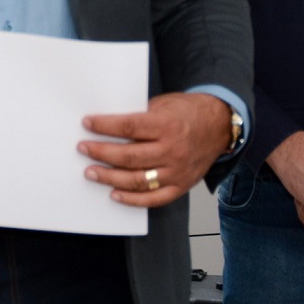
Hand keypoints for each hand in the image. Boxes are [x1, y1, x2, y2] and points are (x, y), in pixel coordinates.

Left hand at [79, 92, 231, 207]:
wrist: (219, 126)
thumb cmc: (188, 112)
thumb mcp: (163, 104)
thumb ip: (139, 116)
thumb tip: (108, 124)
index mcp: (167, 125)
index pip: (129, 126)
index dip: (104, 126)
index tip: (86, 124)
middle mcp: (173, 150)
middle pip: (129, 156)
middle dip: (101, 152)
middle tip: (83, 149)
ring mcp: (178, 171)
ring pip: (138, 180)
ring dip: (110, 177)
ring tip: (91, 172)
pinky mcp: (182, 186)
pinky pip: (155, 199)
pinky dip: (133, 199)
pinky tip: (114, 194)